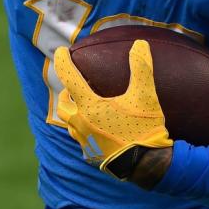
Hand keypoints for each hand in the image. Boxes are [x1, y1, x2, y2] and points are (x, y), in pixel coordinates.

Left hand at [53, 39, 172, 177]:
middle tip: (73, 86)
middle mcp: (81, 123)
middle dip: (66, 93)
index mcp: (90, 106)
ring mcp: (85, 142)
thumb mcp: (145, 95)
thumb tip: (140, 43)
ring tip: (84, 107)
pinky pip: (82, 140)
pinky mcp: (91, 155)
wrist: (146, 165)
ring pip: (70, 124)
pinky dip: (85, 130)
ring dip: (74, 112)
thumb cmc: (144, 128)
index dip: (63, 61)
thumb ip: (141, 67)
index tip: (61, 51)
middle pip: (63, 105)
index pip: (69, 78)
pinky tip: (97, 129)